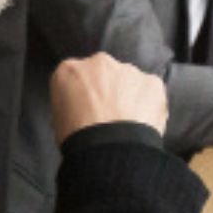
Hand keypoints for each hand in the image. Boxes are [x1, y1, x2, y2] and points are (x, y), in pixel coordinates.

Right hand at [50, 54, 168, 140]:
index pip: (75, 77)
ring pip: (129, 81)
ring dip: (129, 96)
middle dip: (107, 90)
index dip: (82, 94)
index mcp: (69, 71)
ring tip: (128, 124)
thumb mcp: (59, 120)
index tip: (86, 109)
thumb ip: (71, 104)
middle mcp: (99, 63)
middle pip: (104, 73)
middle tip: (108, 116)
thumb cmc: (77, 139)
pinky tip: (144, 123)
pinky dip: (149, 105)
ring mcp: (128, 70)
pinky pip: (151, 91)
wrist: (109, 149)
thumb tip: (82, 110)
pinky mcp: (152, 82)